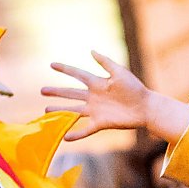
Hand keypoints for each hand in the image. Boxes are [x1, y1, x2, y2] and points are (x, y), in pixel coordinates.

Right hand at [43, 52, 175, 142]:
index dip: (65, 69)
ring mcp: (96, 110)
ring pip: (73, 110)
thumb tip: (91, 51)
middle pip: (71, 93)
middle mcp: (93, 97)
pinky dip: (76, 134)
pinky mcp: (101, 123)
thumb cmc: (135, 88)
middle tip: (42, 90)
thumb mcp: (120, 72)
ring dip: (60, 111)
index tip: (52, 64)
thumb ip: (105, 62)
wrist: (146, 107)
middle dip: (56, 92)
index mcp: (97, 83)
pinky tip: (64, 137)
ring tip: (45, 110)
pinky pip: (86, 129)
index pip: (77, 74)